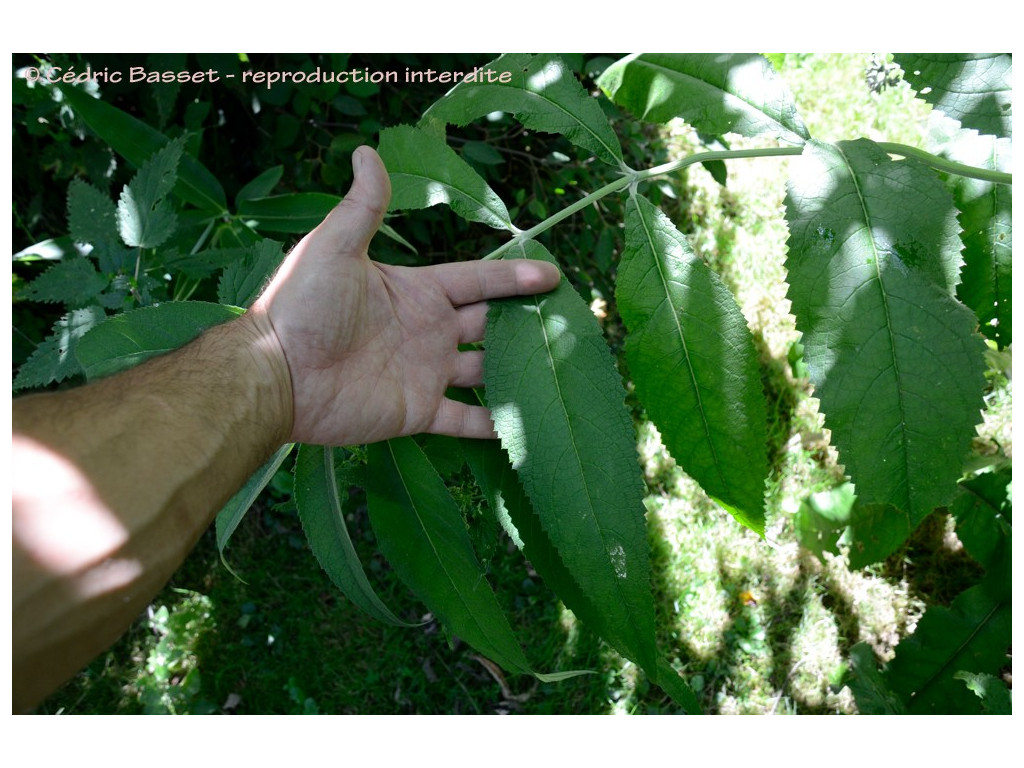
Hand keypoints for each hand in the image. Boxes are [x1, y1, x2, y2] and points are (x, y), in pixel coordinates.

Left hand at [248, 146, 560, 445]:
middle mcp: (428, 332)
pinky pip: (465, 420)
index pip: (476, 280)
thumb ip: (363, 206)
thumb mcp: (335, 247)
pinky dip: (494, 425)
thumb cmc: (303, 306)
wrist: (278, 374)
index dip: (512, 277)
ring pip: (485, 372)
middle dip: (523, 322)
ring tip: (558, 371)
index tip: (551, 274)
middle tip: (567, 323)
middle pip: (488, 324)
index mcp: (416, 292)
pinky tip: (528, 426)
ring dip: (516, 371)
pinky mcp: (418, 411)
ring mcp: (425, 373)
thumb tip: (365, 150)